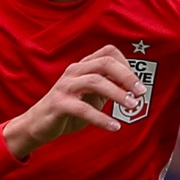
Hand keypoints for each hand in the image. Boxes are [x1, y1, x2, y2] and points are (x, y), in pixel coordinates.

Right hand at [3, 46, 145, 159]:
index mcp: (83, 66)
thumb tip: (134, 87)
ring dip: (118, 94)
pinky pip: (83, 109)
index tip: (137, 85)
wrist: (38, 124)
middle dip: (127, 76)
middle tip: (141, 93)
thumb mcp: (92, 95)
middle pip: (105, 63)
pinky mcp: (59, 104)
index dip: (127, 66)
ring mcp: (65, 86)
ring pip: (95, 82)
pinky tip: (114, 126)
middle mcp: (74, 71)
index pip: (109, 53)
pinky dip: (102, 119)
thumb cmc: (69, 108)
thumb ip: (109, 86)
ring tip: (132, 107)